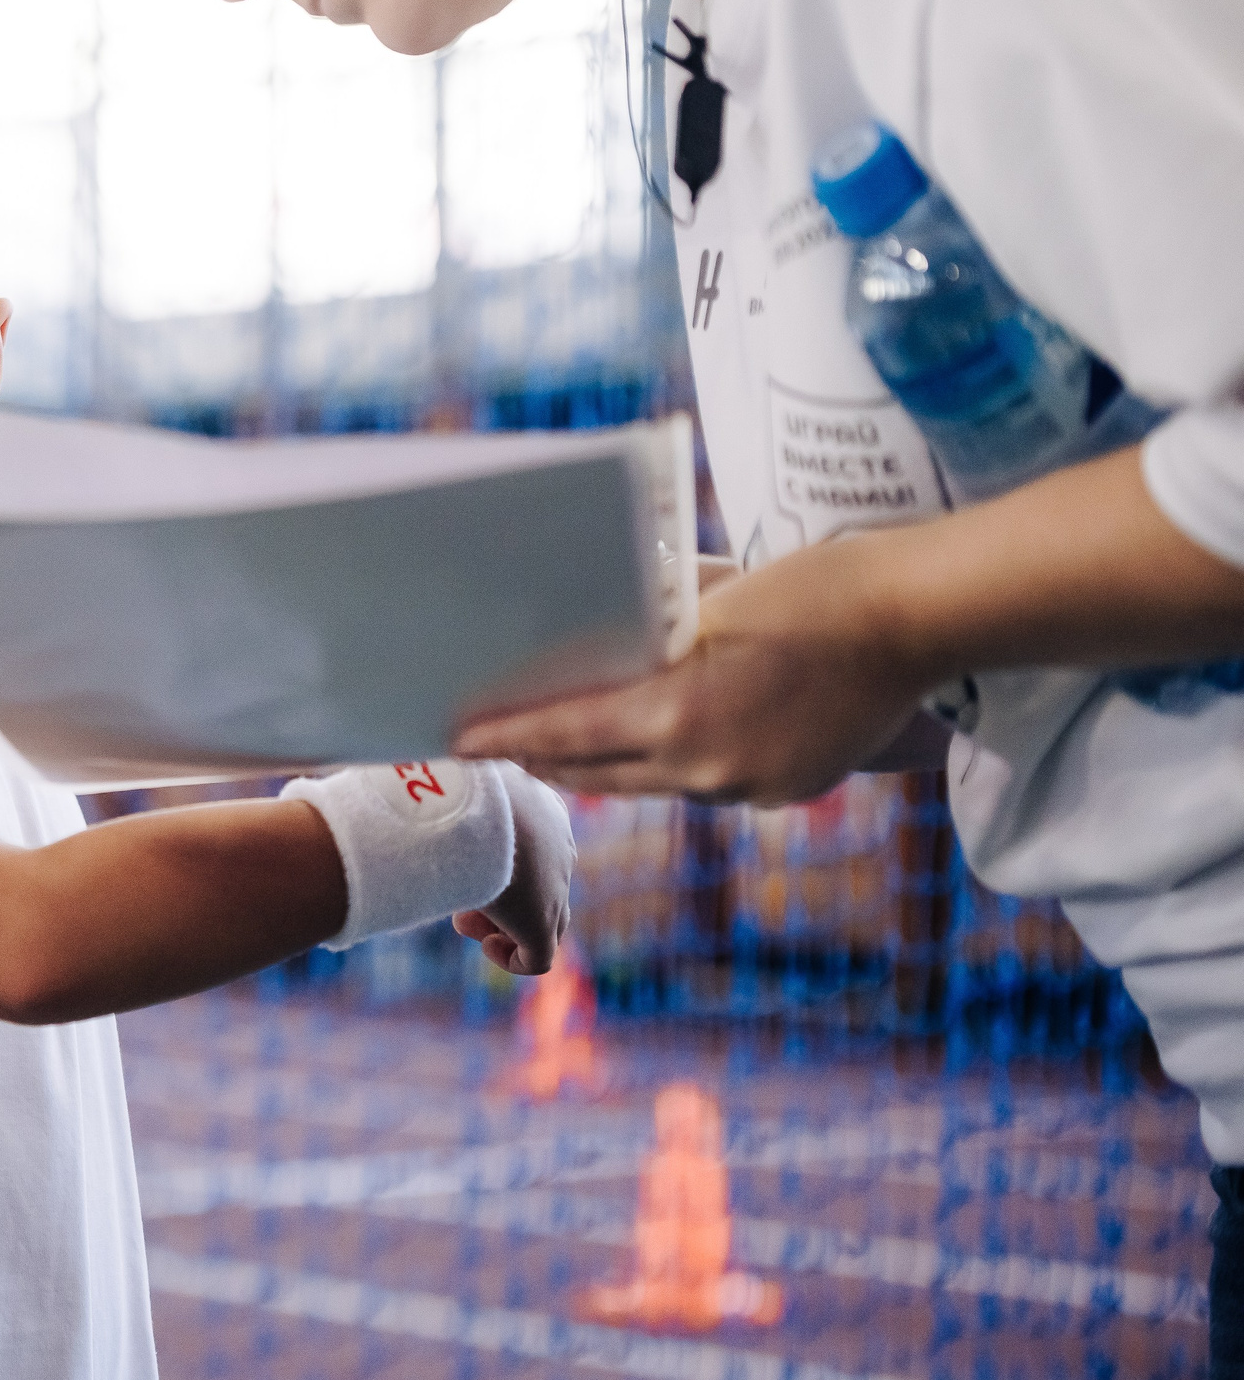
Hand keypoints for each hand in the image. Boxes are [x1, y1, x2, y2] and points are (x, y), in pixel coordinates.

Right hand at [451, 765, 572, 974]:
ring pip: (544, 922)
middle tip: (460, 891)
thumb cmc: (449, 784)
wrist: (472, 806)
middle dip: (501, 897)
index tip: (460, 858)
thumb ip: (440, 789)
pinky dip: (511, 958)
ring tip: (464, 920)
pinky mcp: (542, 924)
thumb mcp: (450, 778)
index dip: (498, 862)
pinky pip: (539, 958)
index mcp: (543, 809)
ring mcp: (555, 889)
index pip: (536, 846)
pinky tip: (486, 943)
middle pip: (542, 885)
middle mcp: (557, 848)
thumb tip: (396, 782)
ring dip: (501, 927)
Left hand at [452, 536, 929, 804]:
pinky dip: (671, 764)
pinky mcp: (784, 791)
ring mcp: (748, 787)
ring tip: (562, 750)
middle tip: (496, 747)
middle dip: (545, 759)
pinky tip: (655, 746)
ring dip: (608, 765)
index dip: (510, 736)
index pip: (567, 732)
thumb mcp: (710, 600)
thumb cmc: (814, 588)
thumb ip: (649, 633)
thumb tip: (601, 640)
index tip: (461, 740)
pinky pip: (707, 782)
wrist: (919, 620)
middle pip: (599, 773)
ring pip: (652, 782)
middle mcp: (706, 767)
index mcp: (679, 716)